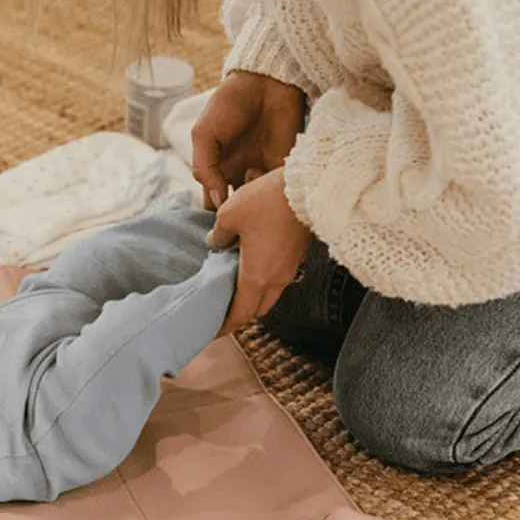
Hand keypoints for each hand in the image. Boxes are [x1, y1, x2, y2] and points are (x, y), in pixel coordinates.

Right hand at [191, 71, 306, 209]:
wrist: (265, 83)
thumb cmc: (228, 104)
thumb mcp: (204, 134)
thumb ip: (204, 168)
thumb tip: (216, 201)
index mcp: (218, 168)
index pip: (214, 202)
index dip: (215, 216)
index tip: (218, 220)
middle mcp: (240, 173)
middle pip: (237, 208)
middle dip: (237, 215)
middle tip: (236, 211)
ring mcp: (262, 171)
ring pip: (257, 202)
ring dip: (253, 201)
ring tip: (249, 177)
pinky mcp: (282, 167)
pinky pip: (277, 190)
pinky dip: (271, 190)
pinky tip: (262, 171)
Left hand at [206, 167, 312, 333]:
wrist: (307, 187)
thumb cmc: (266, 202)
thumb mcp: (229, 215)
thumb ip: (219, 235)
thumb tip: (215, 242)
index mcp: (256, 278)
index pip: (239, 315)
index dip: (224, 326)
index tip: (212, 332)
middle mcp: (275, 280)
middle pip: (256, 310)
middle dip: (239, 315)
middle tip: (222, 311)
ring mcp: (289, 269)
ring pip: (269, 295)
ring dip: (253, 297)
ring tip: (234, 287)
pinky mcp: (297, 256)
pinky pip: (278, 277)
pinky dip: (264, 280)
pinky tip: (252, 264)